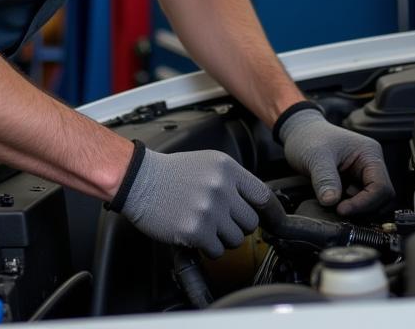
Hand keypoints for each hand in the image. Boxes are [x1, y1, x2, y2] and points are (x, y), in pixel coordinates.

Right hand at [113, 144, 272, 257]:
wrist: (139, 180)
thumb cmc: (172, 173)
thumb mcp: (207, 164)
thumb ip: (232, 180)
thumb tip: (255, 203)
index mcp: (226, 168)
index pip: (262, 195)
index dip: (271, 213)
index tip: (275, 222)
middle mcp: (221, 187)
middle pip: (250, 222)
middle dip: (237, 226)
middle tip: (220, 221)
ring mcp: (209, 209)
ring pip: (234, 239)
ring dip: (222, 238)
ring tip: (203, 225)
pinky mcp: (195, 230)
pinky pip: (216, 250)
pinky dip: (207, 248)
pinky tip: (194, 233)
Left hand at [278, 109, 393, 216]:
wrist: (299, 134)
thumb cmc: (308, 138)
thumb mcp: (315, 156)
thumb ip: (325, 178)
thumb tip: (331, 202)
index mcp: (370, 153)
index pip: (381, 187)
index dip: (364, 203)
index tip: (341, 210)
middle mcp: (371, 165)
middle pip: (381, 198)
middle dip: (362, 209)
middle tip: (339, 211)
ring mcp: (364, 175)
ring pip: (373, 203)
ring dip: (357, 210)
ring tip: (335, 206)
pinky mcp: (354, 184)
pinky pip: (360, 203)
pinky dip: (351, 209)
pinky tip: (334, 204)